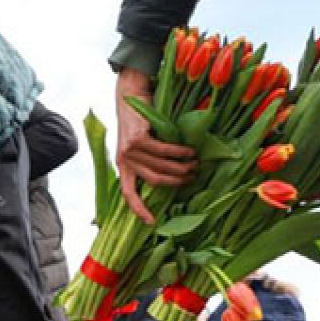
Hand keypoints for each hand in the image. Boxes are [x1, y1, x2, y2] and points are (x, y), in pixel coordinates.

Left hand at [115, 67, 196, 223]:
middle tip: (193, 176)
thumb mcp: (140, 147)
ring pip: (161, 166)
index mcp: (123, 167)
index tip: (151, 223)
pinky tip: (190, 151)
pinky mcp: (138, 139)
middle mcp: (124, 161)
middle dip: (176, 181)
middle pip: (154, 180)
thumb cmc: (140, 123)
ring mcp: (129, 150)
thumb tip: (173, 176)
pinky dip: (179, 152)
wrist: (130, 97)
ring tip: (196, 163)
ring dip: (182, 166)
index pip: (129, 194)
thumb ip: (149, 161)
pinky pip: (163, 150)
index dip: (139, 210)